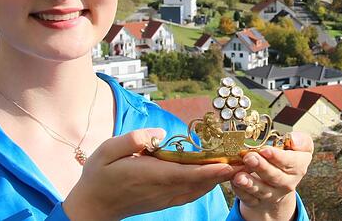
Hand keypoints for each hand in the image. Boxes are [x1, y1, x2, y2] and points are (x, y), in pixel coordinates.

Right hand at [62, 128, 240, 220]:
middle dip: (225, 170)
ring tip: (240, 163)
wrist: (93, 207)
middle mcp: (163, 189)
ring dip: (220, 177)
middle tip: (248, 158)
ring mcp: (166, 197)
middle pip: (201, 181)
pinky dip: (208, 183)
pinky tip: (218, 175)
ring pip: (200, 188)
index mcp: (151, 175)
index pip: (187, 173)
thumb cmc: (98, 176)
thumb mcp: (106, 150)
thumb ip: (133, 139)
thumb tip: (161, 134)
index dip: (211, 169)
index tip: (230, 163)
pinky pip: (193, 192)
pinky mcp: (166, 200)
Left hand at [232, 132, 312, 220]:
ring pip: (261, 190)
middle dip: (261, 168)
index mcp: (299, 167)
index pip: (291, 163)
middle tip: (249, 157)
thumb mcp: (300, 147)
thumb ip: (301, 140)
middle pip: (275, 177)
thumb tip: (293, 139)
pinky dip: (240, 191)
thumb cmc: (288, 158)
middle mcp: (287, 183)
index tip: (265, 150)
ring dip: (249, 183)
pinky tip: (234, 182)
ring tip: (239, 176)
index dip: (278, 157)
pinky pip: (249, 199)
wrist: (280, 183)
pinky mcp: (258, 202)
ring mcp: (272, 194)